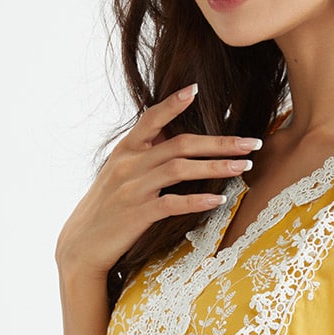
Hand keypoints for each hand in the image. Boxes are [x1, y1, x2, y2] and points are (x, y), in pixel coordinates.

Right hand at [54, 82, 262, 281]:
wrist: (81, 245)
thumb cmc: (106, 209)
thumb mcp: (119, 174)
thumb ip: (143, 156)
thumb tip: (174, 141)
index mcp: (125, 150)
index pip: (151, 119)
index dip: (172, 104)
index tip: (195, 89)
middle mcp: (129, 164)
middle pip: (180, 144)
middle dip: (220, 142)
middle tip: (252, 142)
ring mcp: (134, 189)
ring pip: (180, 169)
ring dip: (216, 166)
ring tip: (244, 166)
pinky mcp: (138, 215)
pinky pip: (173, 203)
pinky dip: (197, 200)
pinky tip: (219, 200)